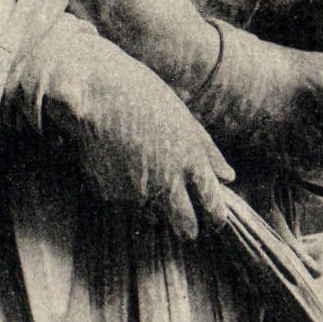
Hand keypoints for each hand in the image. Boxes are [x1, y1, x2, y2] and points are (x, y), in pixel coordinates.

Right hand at [80, 65, 235, 238]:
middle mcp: (166, 182)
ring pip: (150, 213)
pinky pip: (121, 198)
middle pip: (185, 226)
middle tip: (185, 226)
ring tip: (138, 169)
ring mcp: (136, 191)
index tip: (214, 221)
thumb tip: (229, 177)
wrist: (93, 92)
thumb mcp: (182, 118)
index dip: (215, 218)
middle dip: (187, 229)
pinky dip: (120, 187)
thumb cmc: (142, 96)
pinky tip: (113, 158)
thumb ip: (207, 151)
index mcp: (190, 161)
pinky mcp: (109, 194)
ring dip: (150, 203)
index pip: (212, 206)